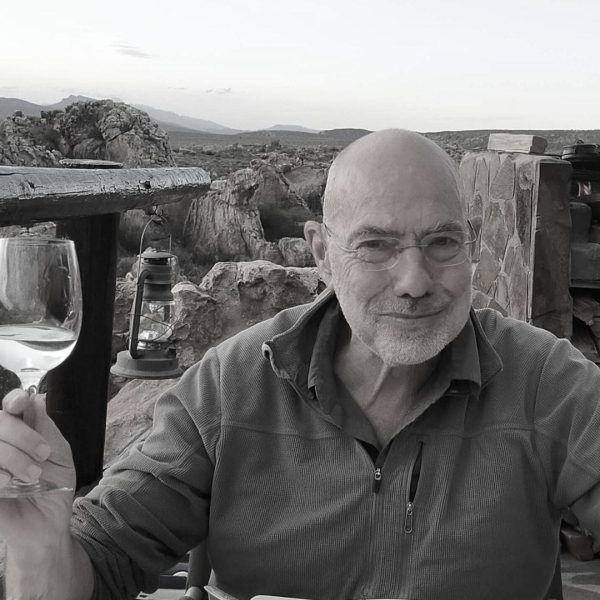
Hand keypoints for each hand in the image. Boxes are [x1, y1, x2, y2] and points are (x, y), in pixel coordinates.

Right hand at [0, 389, 74, 544]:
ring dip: (12, 457)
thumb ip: (46, 428)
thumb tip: (36, 399)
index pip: (10, 405)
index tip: (20, 404)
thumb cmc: (53, 488)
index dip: (13, 400)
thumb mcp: (58, 454)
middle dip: (22, 435)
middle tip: (43, 455)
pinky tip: (8, 484)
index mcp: (19, 431)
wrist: (47, 524)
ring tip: (32, 476)